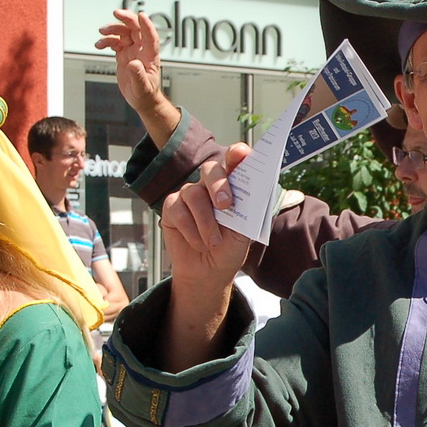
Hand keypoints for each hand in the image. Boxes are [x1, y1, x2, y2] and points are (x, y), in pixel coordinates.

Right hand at [94, 9, 178, 131]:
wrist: (141, 100)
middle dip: (127, 19)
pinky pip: (115, 42)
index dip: (147, 25)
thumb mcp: (142, 87)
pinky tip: (99, 44)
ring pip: (124, 33)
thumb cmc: (146, 94)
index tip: (141, 15)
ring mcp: (132, 51)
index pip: (151, 37)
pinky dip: (107, 40)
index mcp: (150, 56)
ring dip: (113, 29)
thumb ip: (138, 75)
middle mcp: (141, 50)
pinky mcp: (124, 54)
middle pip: (136, 29)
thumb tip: (134, 63)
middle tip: (116, 13)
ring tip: (102, 32)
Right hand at [159, 142, 253, 289]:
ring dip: (206, 221)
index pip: (234, 162)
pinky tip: (198, 243)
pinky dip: (191, 230)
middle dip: (218, 184)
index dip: (237, 154)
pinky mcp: (171, 208)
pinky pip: (178, 210)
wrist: (209, 272)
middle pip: (210, 169)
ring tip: (214, 242)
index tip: (241, 153)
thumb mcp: (244, 234)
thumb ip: (248, 213)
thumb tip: (255, 195)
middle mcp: (209, 186)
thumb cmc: (229, 248)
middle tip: (225, 205)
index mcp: (232, 187)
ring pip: (194, 194)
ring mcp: (189, 195)